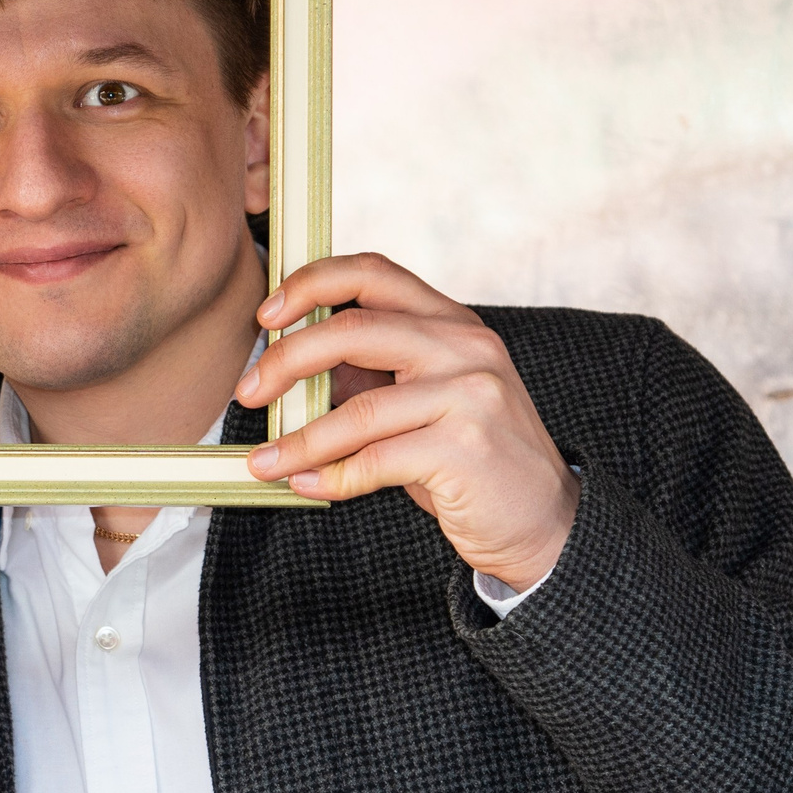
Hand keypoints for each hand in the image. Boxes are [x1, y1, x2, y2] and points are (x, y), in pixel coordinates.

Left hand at [238, 253, 580, 592]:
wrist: (545, 520)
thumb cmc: (472, 459)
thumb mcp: (427, 399)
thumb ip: (373, 372)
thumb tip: (290, 367)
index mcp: (452, 322)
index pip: (373, 272)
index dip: (310, 284)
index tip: (266, 315)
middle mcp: (466, 346)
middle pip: (353, 329)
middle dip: (286, 361)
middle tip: (247, 393)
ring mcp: (471, 394)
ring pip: (359, 408)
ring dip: (299, 440)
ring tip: (263, 462)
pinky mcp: (466, 447)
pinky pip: (377, 460)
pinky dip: (333, 477)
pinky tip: (308, 486)